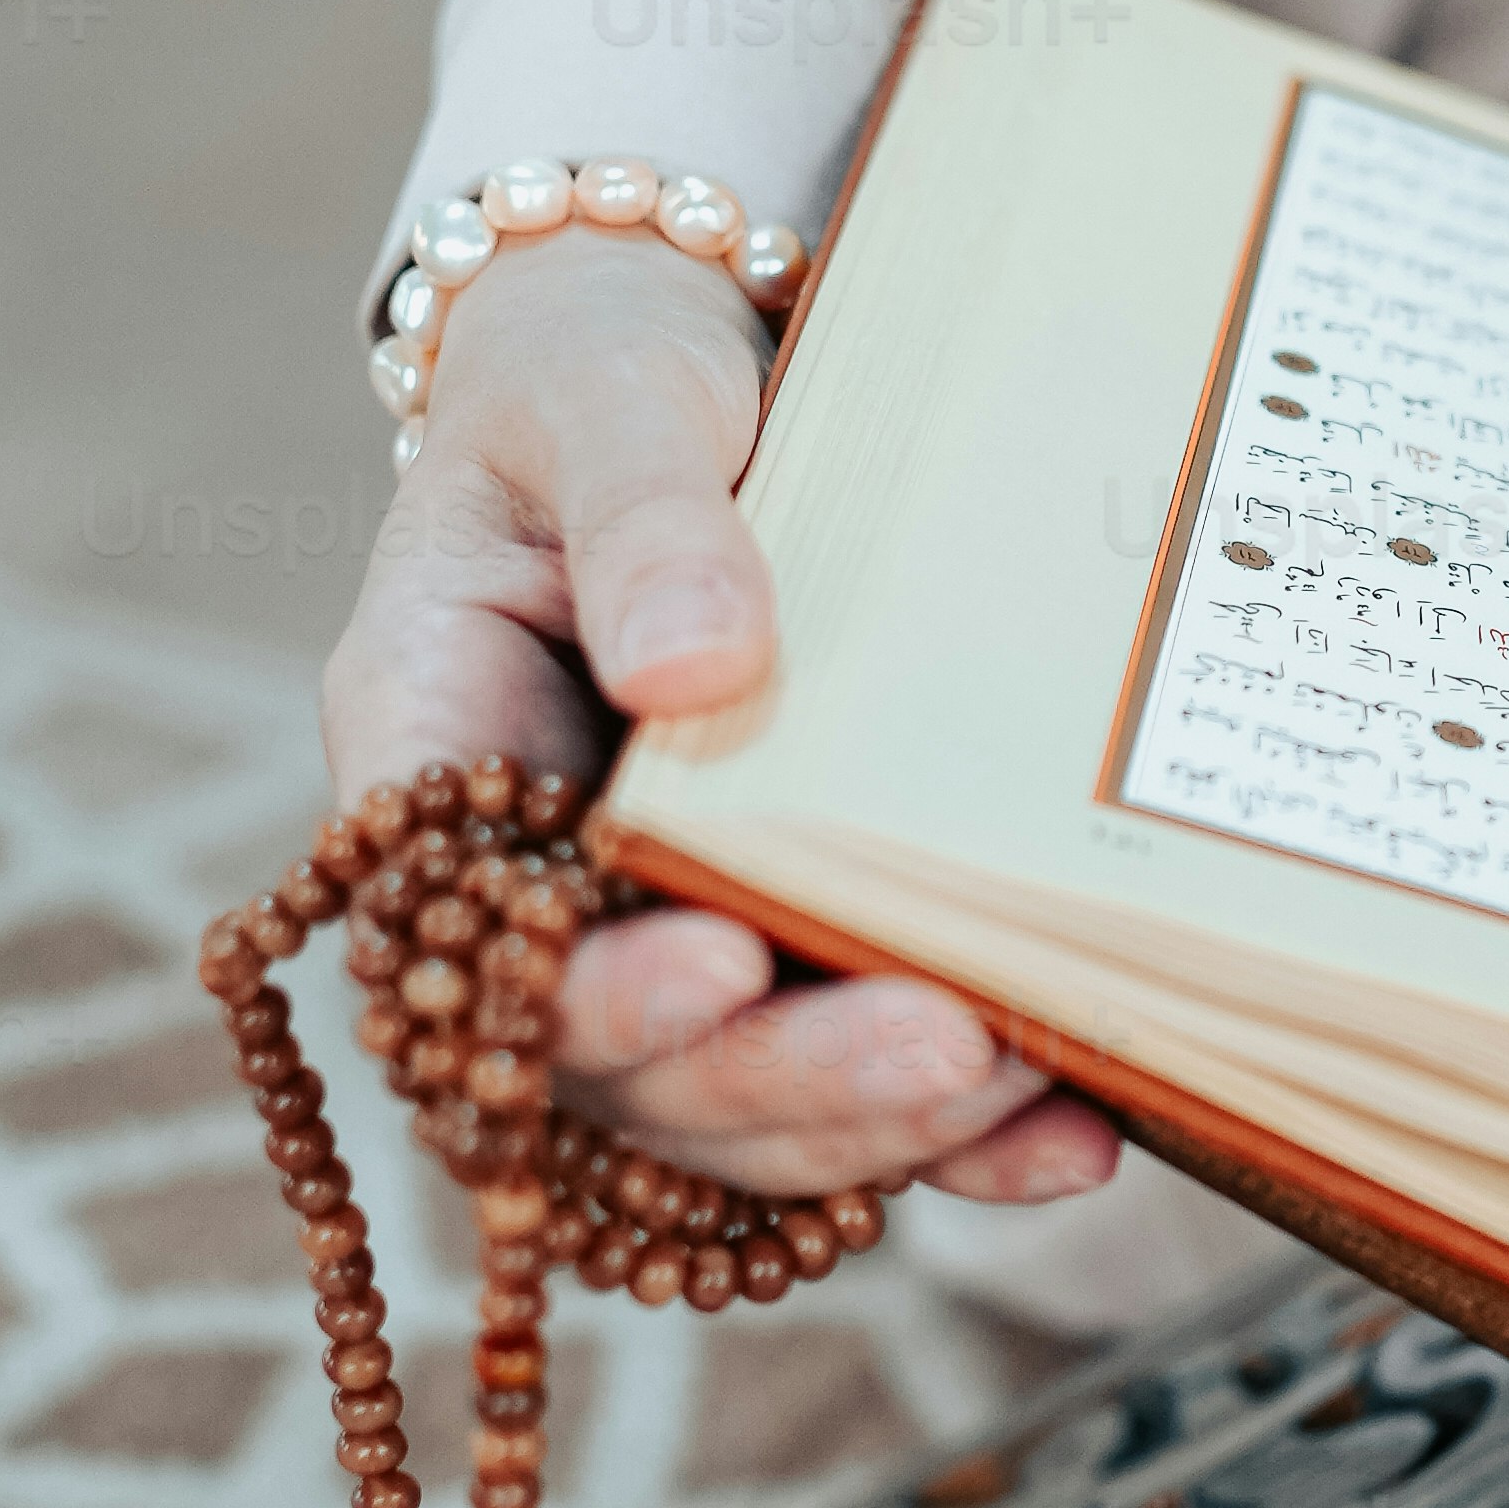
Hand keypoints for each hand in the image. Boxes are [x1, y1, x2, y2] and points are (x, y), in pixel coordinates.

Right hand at [316, 232, 1124, 1211]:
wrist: (682, 371)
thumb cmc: (606, 379)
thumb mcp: (608, 404)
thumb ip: (641, 519)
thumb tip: (697, 663)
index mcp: (435, 760)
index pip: (472, 945)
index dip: (587, 997)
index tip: (720, 960)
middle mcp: (531, 889)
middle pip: (616, 1076)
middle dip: (777, 1083)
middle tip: (940, 1046)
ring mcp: (656, 937)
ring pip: (734, 1115)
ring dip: (877, 1129)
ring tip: (1028, 1085)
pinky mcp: (777, 951)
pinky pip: (847, 1085)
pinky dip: (958, 1136)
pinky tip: (1073, 1137)